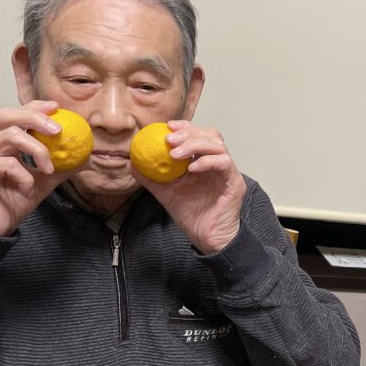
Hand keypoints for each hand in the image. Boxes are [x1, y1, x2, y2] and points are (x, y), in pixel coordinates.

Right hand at [0, 100, 76, 235]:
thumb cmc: (13, 202)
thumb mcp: (42, 182)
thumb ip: (60, 167)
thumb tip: (85, 157)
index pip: (14, 114)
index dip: (34, 107)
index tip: (57, 108)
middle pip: (6, 115)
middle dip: (35, 117)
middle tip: (58, 130)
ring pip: (10, 136)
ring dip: (37, 150)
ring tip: (48, 169)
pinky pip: (6, 163)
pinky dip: (24, 175)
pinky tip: (28, 189)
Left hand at [133, 120, 246, 254]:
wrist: (207, 238)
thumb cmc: (191, 216)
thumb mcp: (166, 193)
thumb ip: (151, 178)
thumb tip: (131, 163)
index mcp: (204, 162)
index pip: (200, 135)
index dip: (186, 127)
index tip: (168, 126)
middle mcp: (218, 164)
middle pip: (210, 135)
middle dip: (189, 133)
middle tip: (169, 140)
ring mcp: (228, 172)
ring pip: (218, 145)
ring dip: (195, 145)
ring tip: (175, 154)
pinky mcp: (235, 183)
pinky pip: (224, 163)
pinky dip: (207, 161)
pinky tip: (191, 168)